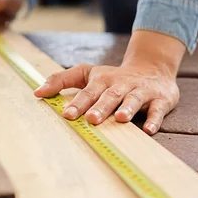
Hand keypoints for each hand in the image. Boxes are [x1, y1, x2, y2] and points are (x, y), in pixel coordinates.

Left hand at [34, 31, 184, 134]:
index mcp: (102, 80)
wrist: (152, 67)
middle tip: (91, 119)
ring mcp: (141, 91)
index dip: (78, 103)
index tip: (67, 115)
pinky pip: (157, 110)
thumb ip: (61, 80)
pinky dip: (153, 119)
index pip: (88, 92)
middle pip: (110, 95)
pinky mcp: (160, 99)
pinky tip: (147, 129)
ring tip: (120, 119)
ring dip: (127, 108)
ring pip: (134, 99)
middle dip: (101, 107)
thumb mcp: (86, 73)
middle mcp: (121, 84)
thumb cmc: (113, 77)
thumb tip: (36, 92)